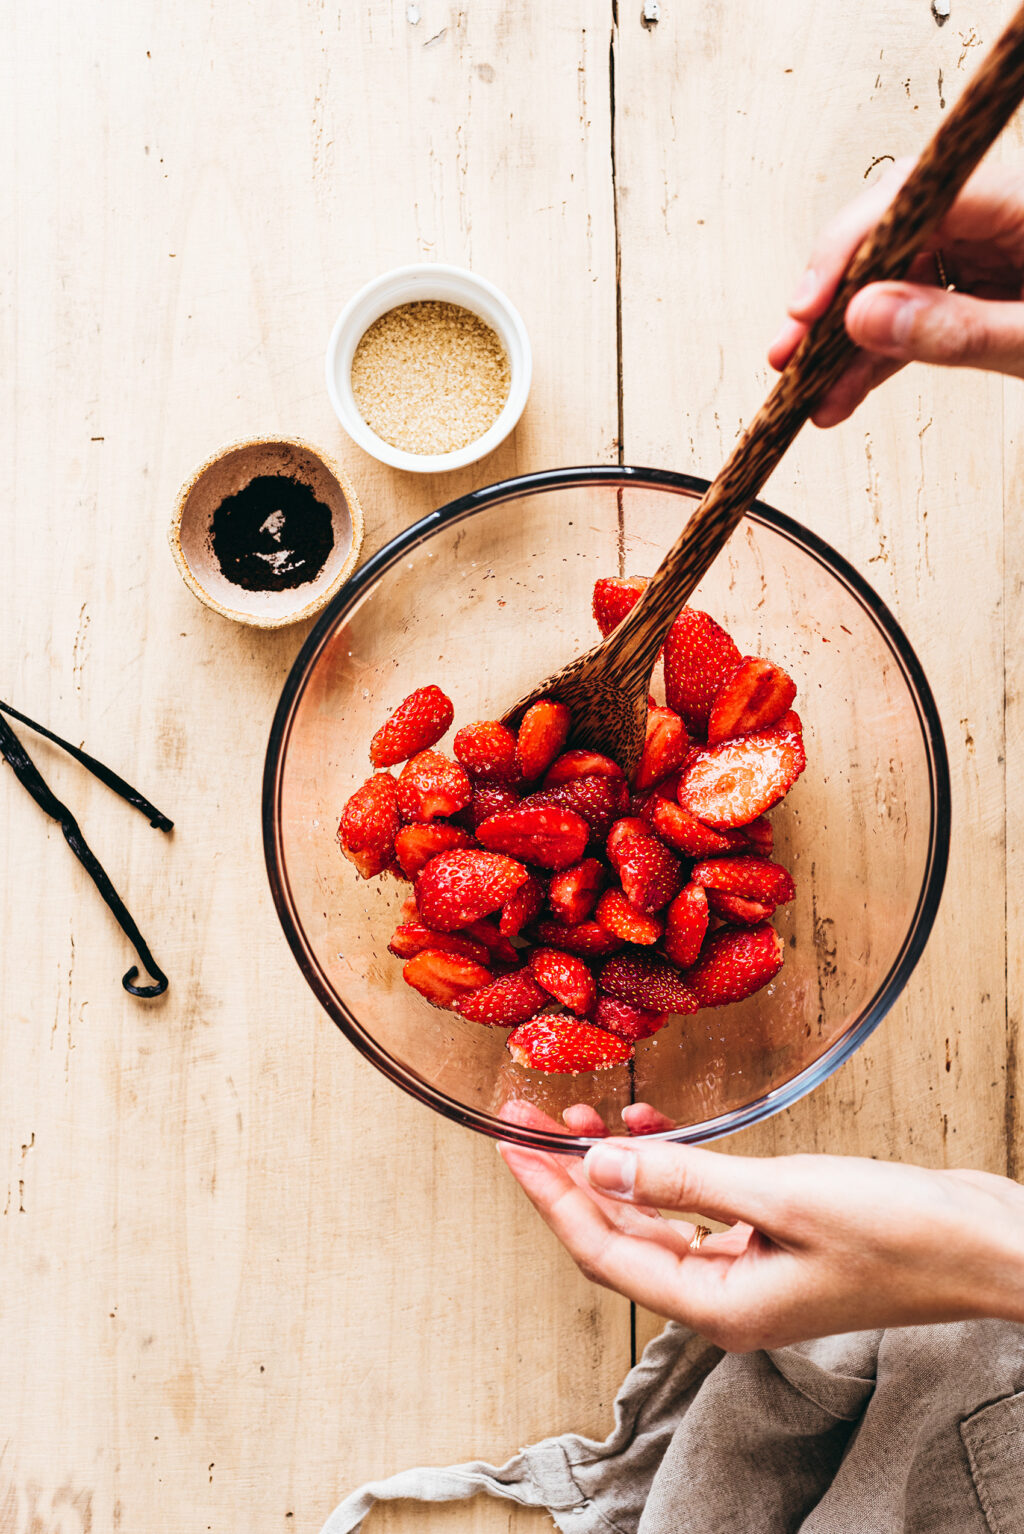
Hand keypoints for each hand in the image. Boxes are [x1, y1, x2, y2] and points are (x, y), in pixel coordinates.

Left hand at [498, 1136, 1023, 1349]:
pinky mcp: (773, 1241)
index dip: (549, 1196)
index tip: (508, 1146)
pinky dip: (669, 1167)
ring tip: (575, 1115)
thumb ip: (684, 1183)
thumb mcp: (784, 1197)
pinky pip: (698, 1208)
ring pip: (654, 1222)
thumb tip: (597, 1170)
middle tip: (523, 1121)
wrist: (985, 1243)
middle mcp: (725, 1298)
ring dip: (615, 1169)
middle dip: (567, 1179)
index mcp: (719, 1305)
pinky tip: (652, 1125)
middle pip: (618, 1239)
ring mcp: (750, 1273)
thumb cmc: (904, 1235)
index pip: (602, 1252)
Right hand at [769, 160, 1023, 425]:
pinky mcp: (991, 281)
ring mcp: (995, 246)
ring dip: (850, 340)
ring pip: (898, 280)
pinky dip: (885, 352)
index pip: (909, 202)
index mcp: (1023, 200)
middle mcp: (1003, 211)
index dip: (846, 252)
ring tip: (815, 392)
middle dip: (834, 302)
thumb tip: (866, 316)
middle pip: (892, 238)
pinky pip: (922, 307)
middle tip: (791, 356)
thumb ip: (955, 331)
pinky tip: (849, 390)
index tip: (808, 307)